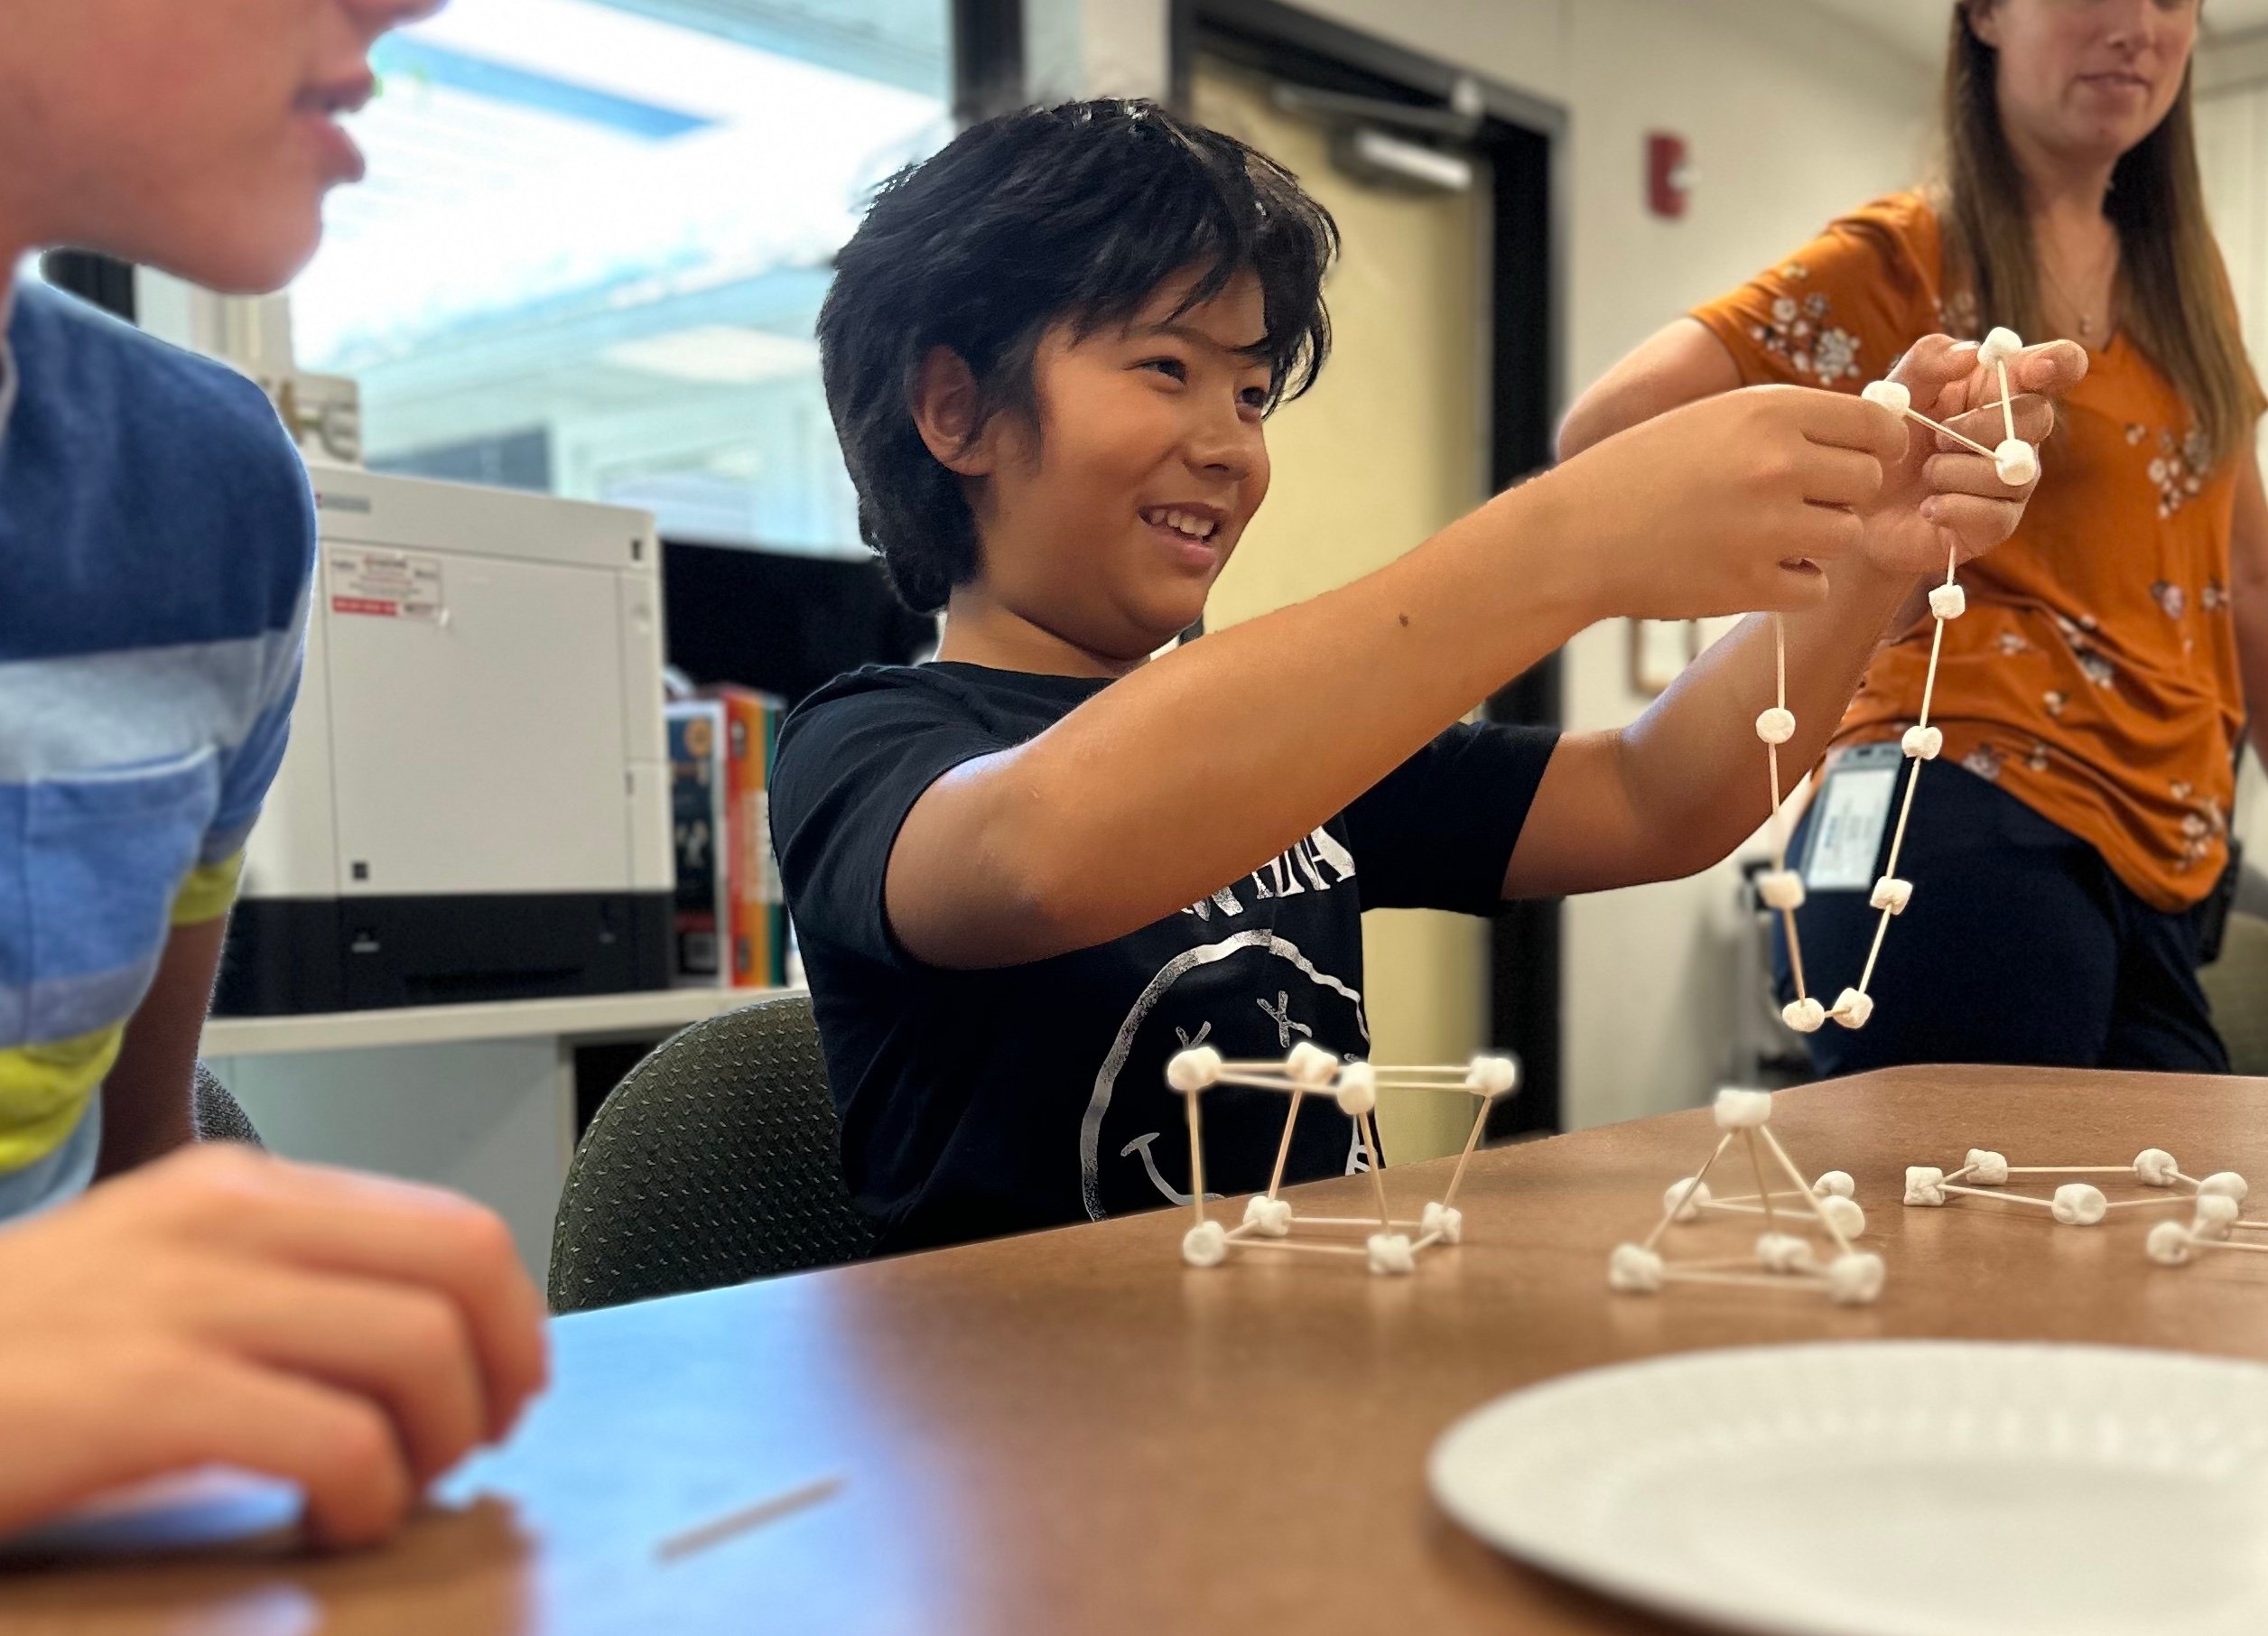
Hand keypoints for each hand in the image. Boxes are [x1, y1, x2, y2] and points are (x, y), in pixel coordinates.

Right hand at [0, 1145, 548, 1549]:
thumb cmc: (13, 1360)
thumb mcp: (158, 1278)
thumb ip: (281, 1284)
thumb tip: (425, 1341)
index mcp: (240, 1190)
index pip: (451, 1227)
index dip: (511, 1318)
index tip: (506, 1389)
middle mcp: (228, 1221)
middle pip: (461, 1270)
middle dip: (501, 1371)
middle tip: (468, 1449)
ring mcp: (185, 1300)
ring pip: (418, 1348)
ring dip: (438, 1441)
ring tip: (389, 1494)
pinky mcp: (145, 1394)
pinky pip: (337, 1440)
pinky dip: (368, 1495)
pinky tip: (330, 1526)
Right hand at [1543, 382, 1905, 619]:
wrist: (1576, 536)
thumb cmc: (1641, 473)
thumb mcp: (1714, 419)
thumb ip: (1787, 422)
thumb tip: (1869, 434)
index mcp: (1769, 411)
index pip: (1876, 426)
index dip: (1877, 445)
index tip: (1860, 458)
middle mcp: (1776, 464)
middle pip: (1868, 482)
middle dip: (1842, 494)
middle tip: (1797, 502)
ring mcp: (1767, 527)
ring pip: (1847, 536)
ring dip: (1819, 541)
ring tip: (1769, 537)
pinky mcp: (1751, 584)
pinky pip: (1816, 587)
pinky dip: (1794, 584)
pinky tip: (1754, 570)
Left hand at [1859, 333, 2088, 577]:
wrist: (1857, 509)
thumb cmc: (1886, 443)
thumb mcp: (1896, 393)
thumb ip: (1928, 362)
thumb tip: (1972, 354)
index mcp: (2000, 391)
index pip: (2057, 365)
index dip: (2059, 362)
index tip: (2036, 369)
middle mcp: (2019, 434)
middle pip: (2037, 417)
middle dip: (1980, 426)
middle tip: (1937, 437)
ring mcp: (2013, 481)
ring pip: (2010, 471)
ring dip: (1954, 470)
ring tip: (1926, 473)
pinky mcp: (1996, 524)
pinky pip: (1993, 514)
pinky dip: (1952, 506)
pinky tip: (1928, 507)